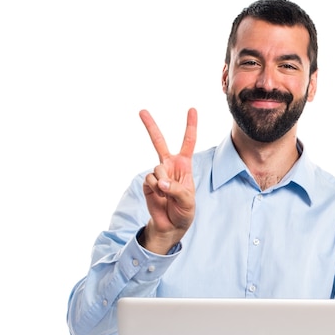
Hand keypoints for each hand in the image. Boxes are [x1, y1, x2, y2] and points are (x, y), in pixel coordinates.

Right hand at [138, 108, 197, 253]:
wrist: (171, 225)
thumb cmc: (184, 211)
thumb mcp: (188, 200)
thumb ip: (176, 189)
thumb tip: (159, 181)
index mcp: (184, 166)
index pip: (188, 142)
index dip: (190, 126)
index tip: (192, 109)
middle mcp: (169, 166)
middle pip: (159, 142)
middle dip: (150, 126)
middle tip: (141, 110)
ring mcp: (157, 173)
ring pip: (157, 169)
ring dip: (163, 183)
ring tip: (168, 195)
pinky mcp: (148, 183)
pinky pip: (150, 181)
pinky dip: (155, 189)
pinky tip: (160, 197)